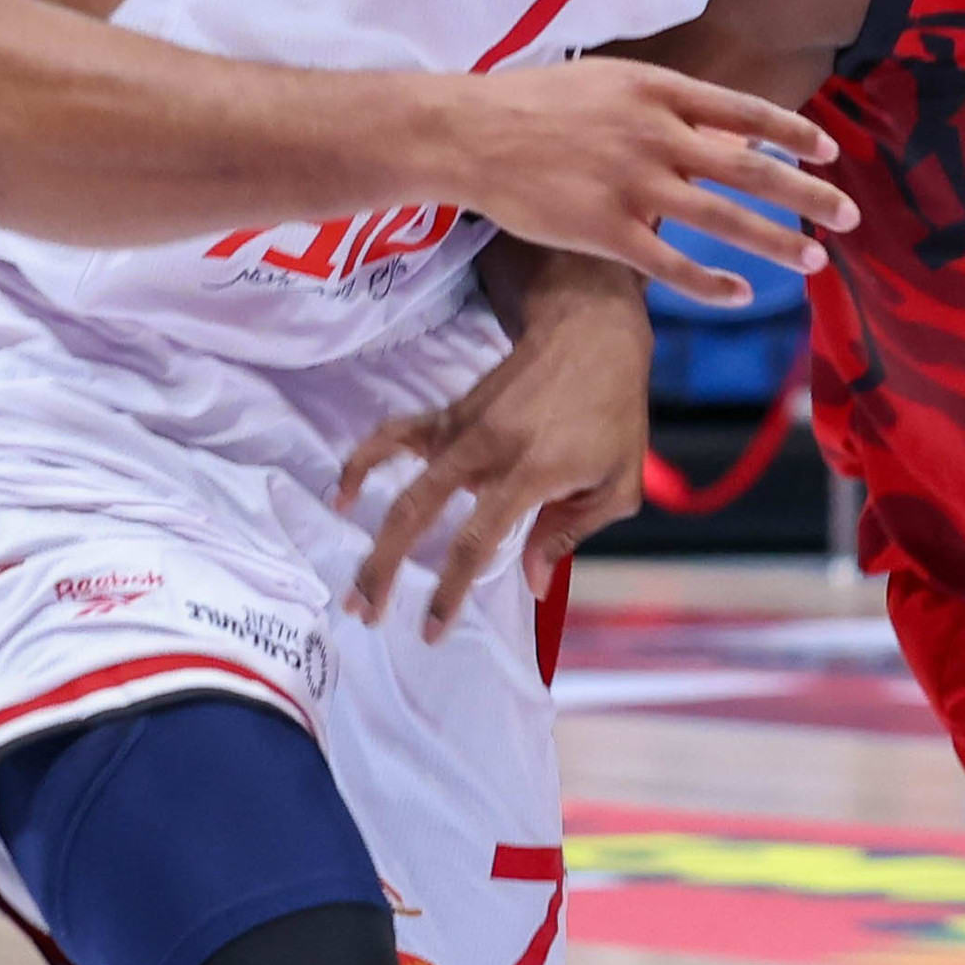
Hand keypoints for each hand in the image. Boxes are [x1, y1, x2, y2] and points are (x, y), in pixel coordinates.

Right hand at [336, 265, 652, 637]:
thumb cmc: (614, 413)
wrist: (590, 334)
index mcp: (529, 473)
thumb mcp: (619, 483)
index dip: (449, 591)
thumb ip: (571, 533)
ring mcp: (459, 429)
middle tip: (365, 613)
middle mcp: (483, 452)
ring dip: (371, 534)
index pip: (475, 542)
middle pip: (415, 514)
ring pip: (400, 485)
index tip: (430, 630)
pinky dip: (363, 463)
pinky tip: (345, 493)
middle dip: (384, 569)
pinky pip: (394, 437)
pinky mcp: (449, 414)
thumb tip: (530, 582)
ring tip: (356, 581)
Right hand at [445, 59, 852, 301]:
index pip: (744, 111)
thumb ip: (672, 106)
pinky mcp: (605, 230)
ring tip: (815, 261)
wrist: (468, 132)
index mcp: (658, 91)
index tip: (829, 153)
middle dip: (807, 195)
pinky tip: (743, 295)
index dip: (792, 134)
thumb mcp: (611, 83)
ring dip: (776, 243)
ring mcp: (631, 185)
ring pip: (722, 220)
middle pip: (749, 169)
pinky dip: (712, 283)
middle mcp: (654, 136)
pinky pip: (672, 265)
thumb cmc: (536, 103)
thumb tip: (735, 133)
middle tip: (851, 215)